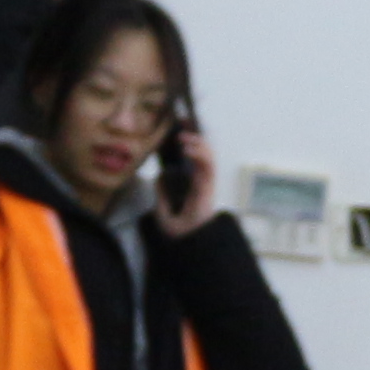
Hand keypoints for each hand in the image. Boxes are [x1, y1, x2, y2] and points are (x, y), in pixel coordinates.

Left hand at [152, 122, 217, 236]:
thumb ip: (162, 194)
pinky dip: (199, 155)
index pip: (194, 160)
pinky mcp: (208, 190)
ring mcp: (206, 187)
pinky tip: (188, 148)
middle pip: (203, 155)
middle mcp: (203, 185)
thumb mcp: (163, 212)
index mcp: (194, 188)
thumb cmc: (180, 236)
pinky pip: (208, 168)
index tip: (180, 128)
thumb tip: (160, 175)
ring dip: (198, 144)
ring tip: (184, 137)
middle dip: (196, 137)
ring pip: (209, 158)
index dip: (190, 144)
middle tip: (182, 121)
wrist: (190, 248)